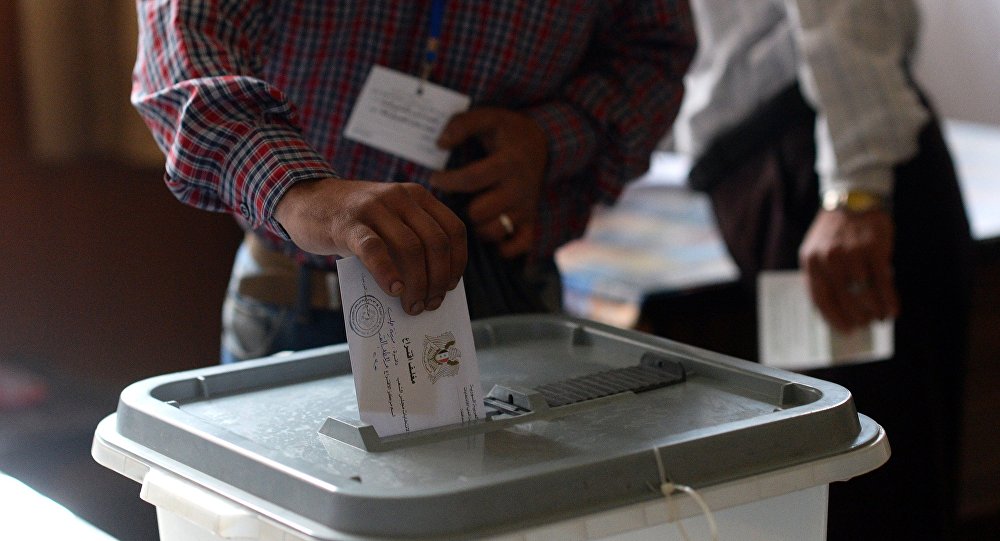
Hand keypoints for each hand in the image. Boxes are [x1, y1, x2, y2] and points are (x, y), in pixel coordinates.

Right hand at [274, 178, 466, 314]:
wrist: (305, 198)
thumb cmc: (352, 219)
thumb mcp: (389, 218)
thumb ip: (410, 239)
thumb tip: (433, 285)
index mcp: (417, 196)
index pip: (453, 230)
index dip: (457, 262)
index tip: (450, 286)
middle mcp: (400, 197)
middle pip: (436, 242)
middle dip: (438, 279)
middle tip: (430, 303)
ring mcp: (374, 208)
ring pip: (411, 248)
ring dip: (417, 283)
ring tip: (412, 305)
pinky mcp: (347, 223)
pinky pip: (375, 249)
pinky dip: (387, 272)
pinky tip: (393, 289)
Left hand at [429, 107, 547, 257]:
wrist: (542, 145)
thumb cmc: (507, 132)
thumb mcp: (488, 118)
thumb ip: (462, 124)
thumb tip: (440, 143)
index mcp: (508, 163)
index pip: (471, 179)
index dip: (447, 181)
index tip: (434, 177)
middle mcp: (519, 189)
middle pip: (480, 212)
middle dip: (461, 207)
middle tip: (454, 199)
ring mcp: (526, 208)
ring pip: (494, 232)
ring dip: (476, 226)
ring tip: (469, 213)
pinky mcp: (531, 222)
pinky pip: (519, 247)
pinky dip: (502, 247)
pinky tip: (488, 233)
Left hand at [799, 209, 898, 332]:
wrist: (854, 199)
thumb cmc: (835, 232)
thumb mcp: (818, 251)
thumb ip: (822, 276)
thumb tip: (837, 312)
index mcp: (811, 261)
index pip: (820, 299)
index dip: (834, 318)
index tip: (845, 329)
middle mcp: (829, 258)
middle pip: (844, 299)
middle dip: (857, 317)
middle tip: (865, 324)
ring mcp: (852, 253)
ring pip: (864, 293)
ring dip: (874, 311)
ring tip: (879, 318)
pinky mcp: (874, 248)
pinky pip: (882, 282)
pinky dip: (889, 300)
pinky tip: (892, 310)